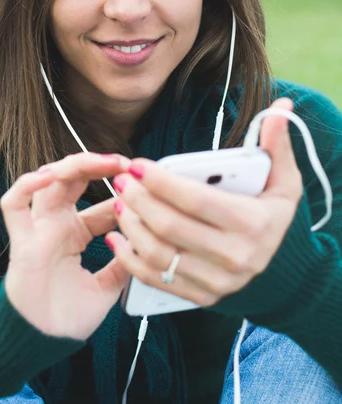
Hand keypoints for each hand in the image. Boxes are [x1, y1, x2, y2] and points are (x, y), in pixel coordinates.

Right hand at [3, 153, 130, 340]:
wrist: (43, 345)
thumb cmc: (68, 319)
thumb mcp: (107, 288)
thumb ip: (122, 264)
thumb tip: (143, 244)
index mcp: (76, 235)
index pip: (101, 204)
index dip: (121, 193)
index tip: (144, 186)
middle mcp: (57, 226)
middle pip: (74, 181)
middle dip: (98, 166)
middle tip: (124, 163)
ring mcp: (38, 230)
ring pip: (48, 182)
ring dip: (74, 166)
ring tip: (102, 162)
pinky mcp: (21, 241)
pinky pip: (13, 205)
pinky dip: (27, 185)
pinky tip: (50, 176)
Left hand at [106, 99, 302, 306]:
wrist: (280, 266)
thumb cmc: (272, 214)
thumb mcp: (284, 180)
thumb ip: (278, 143)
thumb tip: (281, 107)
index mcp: (253, 224)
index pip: (197, 200)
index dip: (162, 181)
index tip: (138, 164)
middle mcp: (235, 258)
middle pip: (171, 227)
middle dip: (139, 199)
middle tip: (122, 179)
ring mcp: (217, 282)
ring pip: (158, 254)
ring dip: (131, 225)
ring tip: (120, 201)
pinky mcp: (201, 296)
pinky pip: (156, 279)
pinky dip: (130, 259)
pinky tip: (118, 236)